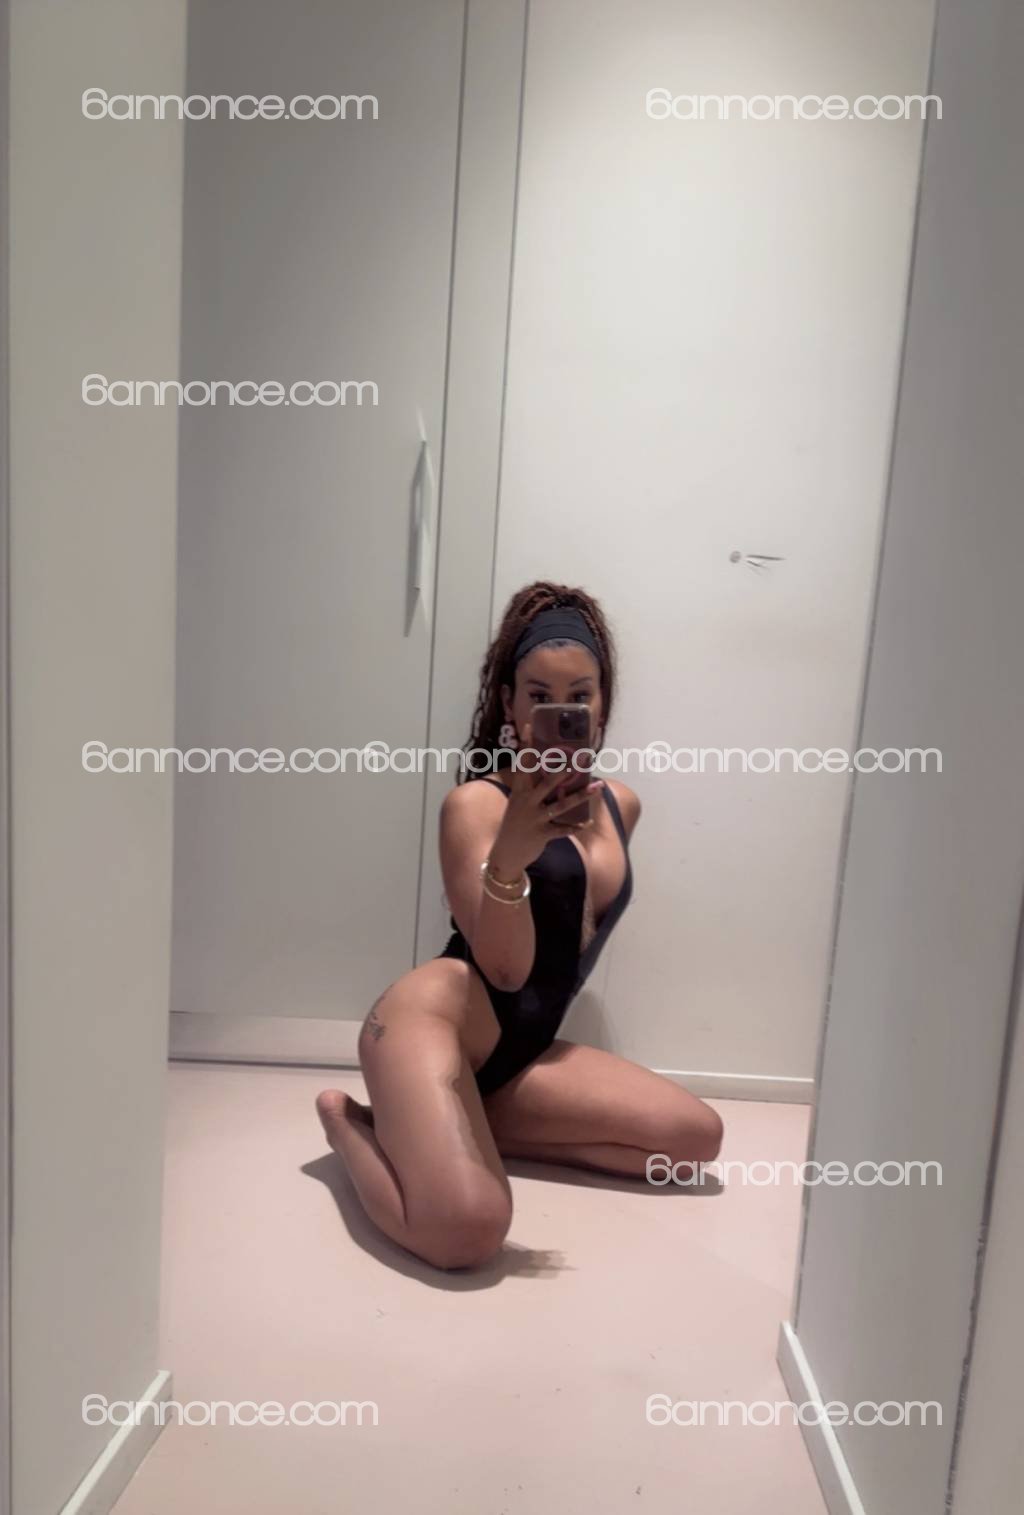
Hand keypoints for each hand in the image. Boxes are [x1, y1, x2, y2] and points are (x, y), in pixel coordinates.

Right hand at [489, 716, 602, 876]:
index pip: (522, 763)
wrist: (504, 854)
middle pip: (545, 782)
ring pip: (560, 805)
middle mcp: (526, 802)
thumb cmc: (514, 824)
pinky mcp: (542, 834)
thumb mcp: (518, 803)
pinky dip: (575, 826)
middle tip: (577, 759)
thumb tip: (550, 771)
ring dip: (581, 796)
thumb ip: (531, 787)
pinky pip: (562, 829)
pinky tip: (588, 821)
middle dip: (561, 771)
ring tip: (597, 786)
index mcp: (519, 791)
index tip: (529, 725)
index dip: (526, 744)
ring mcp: (534, 818)